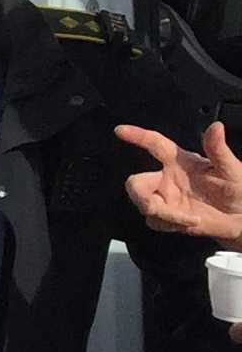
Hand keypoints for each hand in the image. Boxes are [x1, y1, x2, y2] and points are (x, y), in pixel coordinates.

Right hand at [118, 121, 241, 241]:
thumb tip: (216, 127)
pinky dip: (170, 224)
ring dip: (164, 214)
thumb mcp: (232, 168)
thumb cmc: (238, 191)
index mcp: (181, 161)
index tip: (121, 131)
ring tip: (189, 219)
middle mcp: (167, 179)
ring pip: (143, 204)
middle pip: (136, 182)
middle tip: (153, 206)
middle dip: (139, 195)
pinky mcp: (166, 217)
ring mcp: (165, 198)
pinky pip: (154, 220)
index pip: (155, 144)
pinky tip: (188, 222)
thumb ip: (218, 149)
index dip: (137, 136)